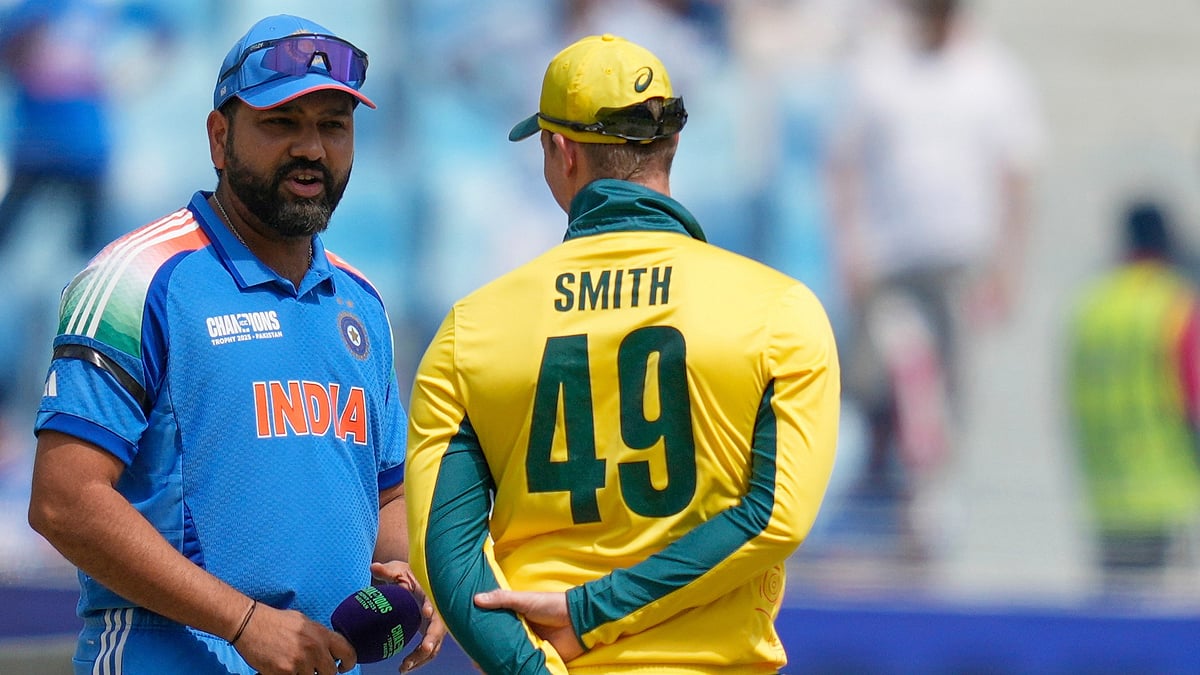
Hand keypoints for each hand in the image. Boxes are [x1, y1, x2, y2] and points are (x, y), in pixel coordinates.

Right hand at [233, 603, 355, 674]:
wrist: (250, 623)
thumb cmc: (275, 621)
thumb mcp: (304, 622)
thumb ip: (319, 636)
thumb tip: (330, 649)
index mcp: (321, 634)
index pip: (347, 652)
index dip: (349, 663)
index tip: (342, 667)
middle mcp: (314, 648)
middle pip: (330, 672)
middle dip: (322, 672)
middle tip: (312, 668)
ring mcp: (299, 662)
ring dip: (304, 674)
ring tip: (293, 664)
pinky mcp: (284, 672)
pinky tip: (282, 667)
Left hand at [371, 561, 447, 671]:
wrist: (415, 581)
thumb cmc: (407, 574)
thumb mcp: (397, 569)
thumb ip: (387, 570)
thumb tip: (374, 567)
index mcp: (431, 594)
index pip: (435, 600)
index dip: (432, 607)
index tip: (427, 612)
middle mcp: (438, 611)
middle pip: (439, 629)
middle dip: (432, 640)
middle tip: (423, 650)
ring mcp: (435, 624)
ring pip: (434, 645)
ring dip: (422, 657)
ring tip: (404, 667)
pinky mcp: (429, 633)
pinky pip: (429, 650)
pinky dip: (419, 660)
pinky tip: (405, 667)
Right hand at [473, 589, 583, 661]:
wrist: (578, 621)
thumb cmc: (551, 605)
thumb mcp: (525, 599)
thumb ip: (503, 599)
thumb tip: (476, 599)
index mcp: (516, 619)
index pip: (495, 628)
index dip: (483, 635)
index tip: (469, 642)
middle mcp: (521, 634)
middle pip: (501, 645)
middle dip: (489, 654)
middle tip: (476, 662)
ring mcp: (530, 648)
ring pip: (511, 658)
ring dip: (500, 664)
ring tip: (485, 670)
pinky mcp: (540, 659)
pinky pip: (524, 667)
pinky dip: (515, 671)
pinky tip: (504, 674)